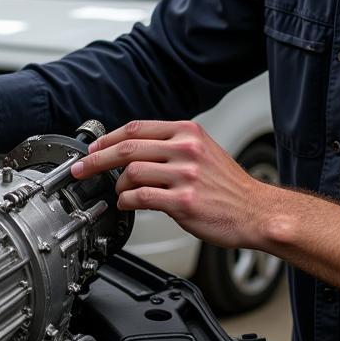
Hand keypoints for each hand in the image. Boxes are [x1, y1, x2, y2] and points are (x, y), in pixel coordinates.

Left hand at [71, 120, 271, 250]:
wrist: (257, 212)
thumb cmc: (230, 187)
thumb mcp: (203, 151)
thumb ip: (171, 146)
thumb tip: (133, 151)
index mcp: (188, 132)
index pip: (136, 128)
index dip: (107, 138)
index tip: (92, 148)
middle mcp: (186, 148)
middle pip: (127, 147)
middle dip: (97, 159)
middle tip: (81, 169)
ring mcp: (185, 175)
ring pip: (132, 172)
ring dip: (118, 185)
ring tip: (120, 193)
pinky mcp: (184, 201)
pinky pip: (141, 197)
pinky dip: (127, 200)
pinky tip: (127, 204)